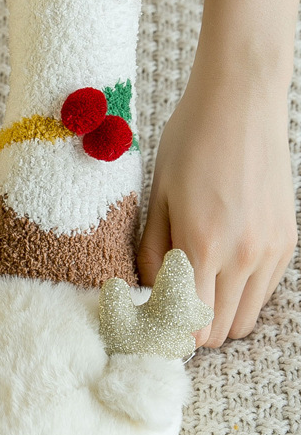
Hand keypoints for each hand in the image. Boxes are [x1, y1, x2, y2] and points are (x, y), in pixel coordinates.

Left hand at [138, 70, 296, 347]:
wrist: (241, 102)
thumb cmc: (189, 143)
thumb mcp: (157, 196)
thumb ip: (153, 251)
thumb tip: (149, 293)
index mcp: (202, 244)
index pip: (187, 324)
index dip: (164, 332)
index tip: (147, 322)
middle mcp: (244, 255)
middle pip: (217, 331)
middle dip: (188, 330)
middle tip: (164, 309)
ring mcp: (271, 250)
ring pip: (244, 319)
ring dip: (216, 316)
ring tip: (190, 289)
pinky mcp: (287, 241)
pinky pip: (263, 292)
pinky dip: (239, 294)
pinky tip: (217, 269)